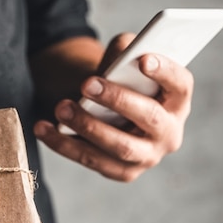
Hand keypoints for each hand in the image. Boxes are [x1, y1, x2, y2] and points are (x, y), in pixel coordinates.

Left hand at [34, 33, 193, 181]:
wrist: (106, 109)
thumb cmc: (120, 78)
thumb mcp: (125, 59)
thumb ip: (125, 51)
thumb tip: (119, 57)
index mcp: (178, 100)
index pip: (180, 85)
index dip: (165, 72)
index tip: (143, 59)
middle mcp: (169, 132)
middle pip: (149, 117)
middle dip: (117, 99)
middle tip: (87, 84)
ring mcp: (147, 156)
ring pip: (119, 147)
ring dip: (87, 127)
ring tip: (60, 108)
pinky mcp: (122, 172)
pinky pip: (92, 160)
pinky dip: (64, 144)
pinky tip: (43, 128)